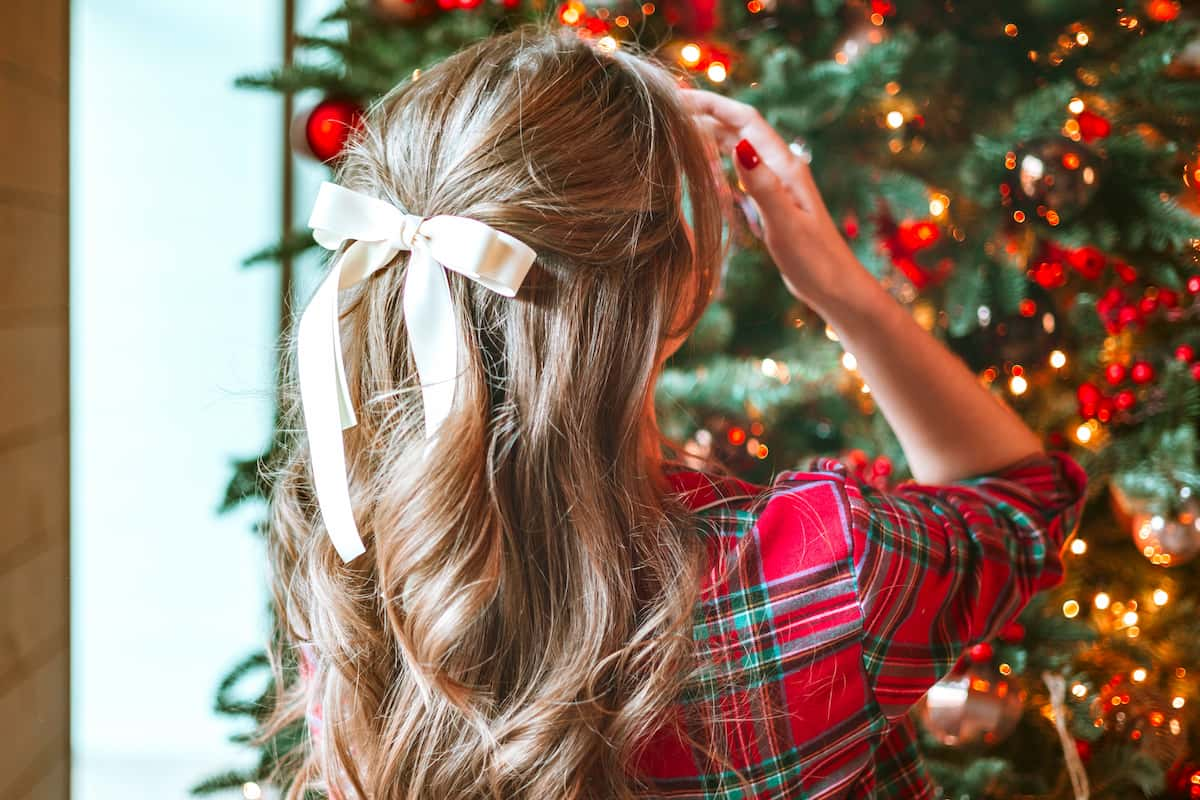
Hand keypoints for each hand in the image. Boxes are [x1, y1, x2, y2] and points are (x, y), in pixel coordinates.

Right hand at [680, 87, 867, 310]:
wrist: (834, 286)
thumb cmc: (814, 259)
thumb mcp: (784, 223)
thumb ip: (762, 185)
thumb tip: (739, 146)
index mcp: (784, 167)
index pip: (744, 120)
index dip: (713, 104)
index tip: (679, 95)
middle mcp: (780, 169)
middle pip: (739, 129)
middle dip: (706, 115)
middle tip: (668, 111)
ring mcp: (776, 186)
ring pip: (738, 150)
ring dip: (711, 136)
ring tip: (679, 131)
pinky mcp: (771, 205)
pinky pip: (740, 175)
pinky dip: (719, 165)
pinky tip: (704, 169)